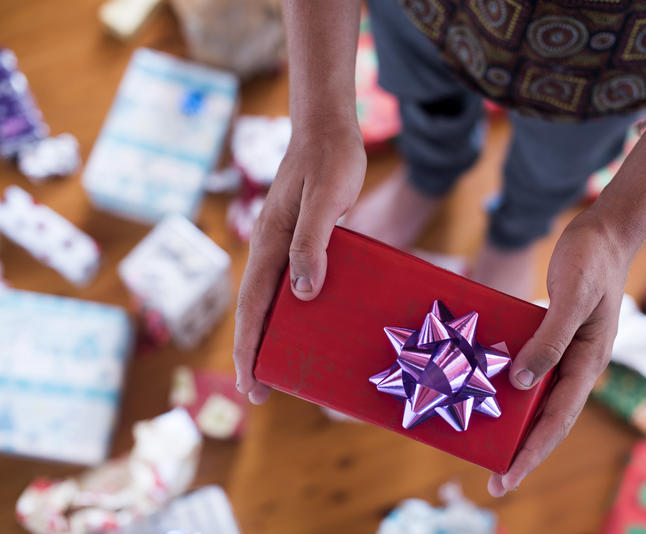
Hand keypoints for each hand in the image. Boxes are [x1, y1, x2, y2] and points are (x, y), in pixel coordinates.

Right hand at [233, 120, 365, 404]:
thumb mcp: (325, 201)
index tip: (252, 386)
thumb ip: (311, 244)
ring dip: (273, 334)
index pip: (253, 308)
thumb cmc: (329, 161)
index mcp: (269, 244)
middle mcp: (271, 249)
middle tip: (261, 392)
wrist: (329, 128)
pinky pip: (294, 283)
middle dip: (255, 352)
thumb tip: (302, 295)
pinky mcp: (303, 239)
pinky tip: (312, 322)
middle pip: (257, 311)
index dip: (250, 350)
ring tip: (283, 367)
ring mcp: (285, 244)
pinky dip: (295, 309)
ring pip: (273, 300)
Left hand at [488, 209, 633, 496]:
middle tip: (494, 481)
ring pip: (541, 399)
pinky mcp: (555, 337)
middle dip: (524, 452)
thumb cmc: (589, 261)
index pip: (557, 420)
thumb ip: (550, 341)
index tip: (507, 479)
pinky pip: (534, 372)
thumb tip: (521, 383)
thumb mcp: (570, 298)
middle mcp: (579, 365)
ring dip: (519, 425)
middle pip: (549, 419)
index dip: (531, 452)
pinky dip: (515, 389)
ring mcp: (569, 353)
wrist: (603, 231)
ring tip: (493, 447)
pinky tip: (494, 393)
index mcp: (589, 362)